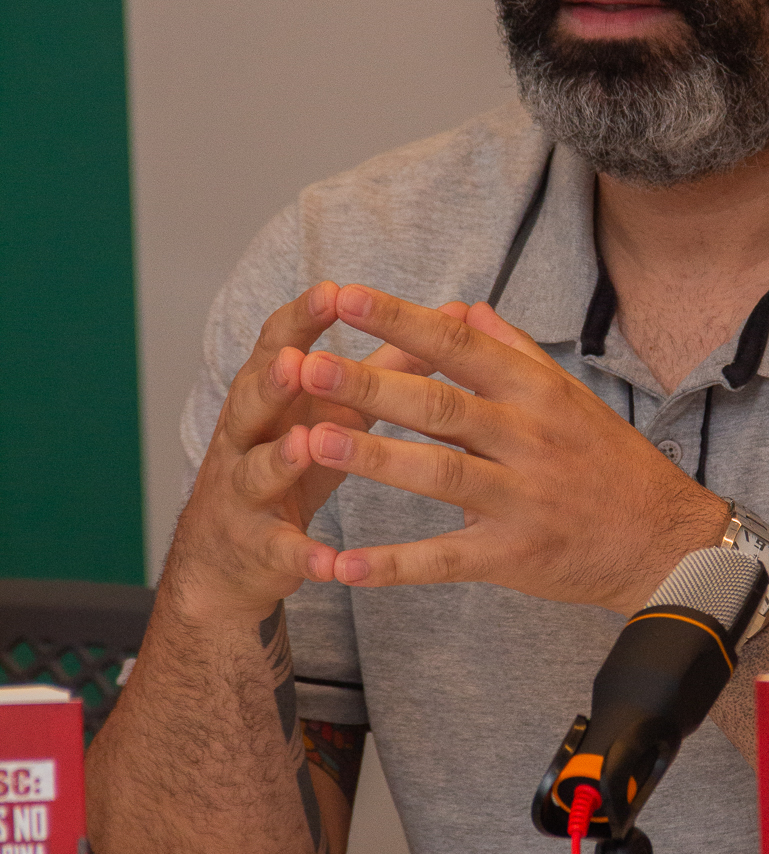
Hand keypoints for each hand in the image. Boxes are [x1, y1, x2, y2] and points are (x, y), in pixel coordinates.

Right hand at [169, 283, 463, 623]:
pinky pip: (280, 551)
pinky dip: (303, 555)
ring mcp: (245, 494)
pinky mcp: (259, 549)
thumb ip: (386, 366)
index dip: (302, 320)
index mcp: (271, 396)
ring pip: (256, 473)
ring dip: (280, 459)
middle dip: (273, 382)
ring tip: (304, 446)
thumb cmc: (295, 460)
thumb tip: (451, 317)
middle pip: (252, 402)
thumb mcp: (335, 410)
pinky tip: (329, 562)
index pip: (279, 346)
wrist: (231, 554)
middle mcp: (247, 437)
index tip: (332, 291)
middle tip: (297, 363)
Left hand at [299, 285, 728, 612]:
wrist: (667, 542)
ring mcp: (522, 499)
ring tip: (317, 439)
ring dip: (376, 458)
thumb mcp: (571, 397)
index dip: (401, 321)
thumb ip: (514, 353)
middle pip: (440, 407)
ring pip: (439, 475)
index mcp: (537, 395)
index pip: (460, 348)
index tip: (346, 297)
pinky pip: (446, 559)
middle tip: (307, 365)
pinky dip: (395, 565)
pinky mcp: (514, 556)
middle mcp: (529, 441)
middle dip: (371, 384)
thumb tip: (464, 309)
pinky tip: (343, 565)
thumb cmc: (612, 464)